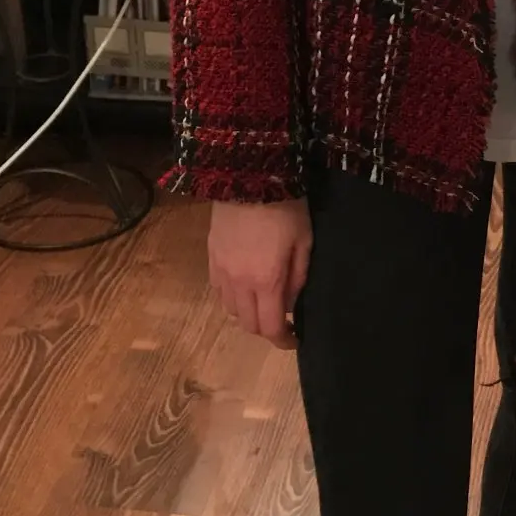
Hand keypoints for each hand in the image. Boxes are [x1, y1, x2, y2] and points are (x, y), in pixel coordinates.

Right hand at [208, 199, 311, 350]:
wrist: (248, 174)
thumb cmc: (286, 208)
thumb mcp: (304, 242)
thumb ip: (298, 278)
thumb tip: (290, 304)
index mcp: (267, 281)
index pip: (270, 328)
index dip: (283, 341)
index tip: (293, 340)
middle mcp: (239, 282)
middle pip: (247, 324)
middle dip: (265, 328)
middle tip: (279, 320)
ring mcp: (221, 270)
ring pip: (230, 309)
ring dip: (247, 312)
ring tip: (261, 300)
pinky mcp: (211, 256)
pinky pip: (218, 290)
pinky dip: (231, 296)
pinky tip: (243, 284)